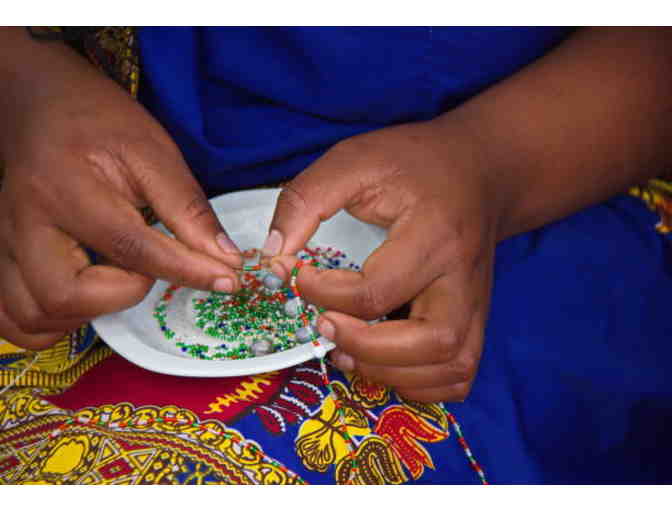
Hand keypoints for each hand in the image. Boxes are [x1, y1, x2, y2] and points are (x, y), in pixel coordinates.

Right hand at [0, 39, 241, 349]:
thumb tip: (226, 259)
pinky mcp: (1, 255)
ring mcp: (6, 242)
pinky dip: (49, 324)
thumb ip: (188, 208)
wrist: (39, 100)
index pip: (131, 248)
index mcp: (68, 188)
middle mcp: (26, 222)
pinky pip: (13, 318)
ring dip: (85, 317)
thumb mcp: (154, 152)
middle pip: (64, 296)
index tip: (227, 281)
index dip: (187, 271)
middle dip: (121, 297)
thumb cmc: (99, 121)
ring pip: (32, 317)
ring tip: (116, 284)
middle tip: (146, 271)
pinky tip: (84, 300)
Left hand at [266, 117, 505, 402]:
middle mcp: (463, 276)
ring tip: (347, 351)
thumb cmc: (414, 163)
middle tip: (323, 326)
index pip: (378, 288)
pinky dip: (420, 383)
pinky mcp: (477, 317)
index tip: (298, 275)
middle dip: (365, 346)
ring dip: (392, 373)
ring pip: (451, 367)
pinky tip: (383, 362)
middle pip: (431, 342)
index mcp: (434, 233)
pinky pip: (459, 373)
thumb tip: (274, 254)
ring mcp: (476, 302)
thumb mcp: (354, 160)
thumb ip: (307, 199)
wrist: (479, 169)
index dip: (324, 292)